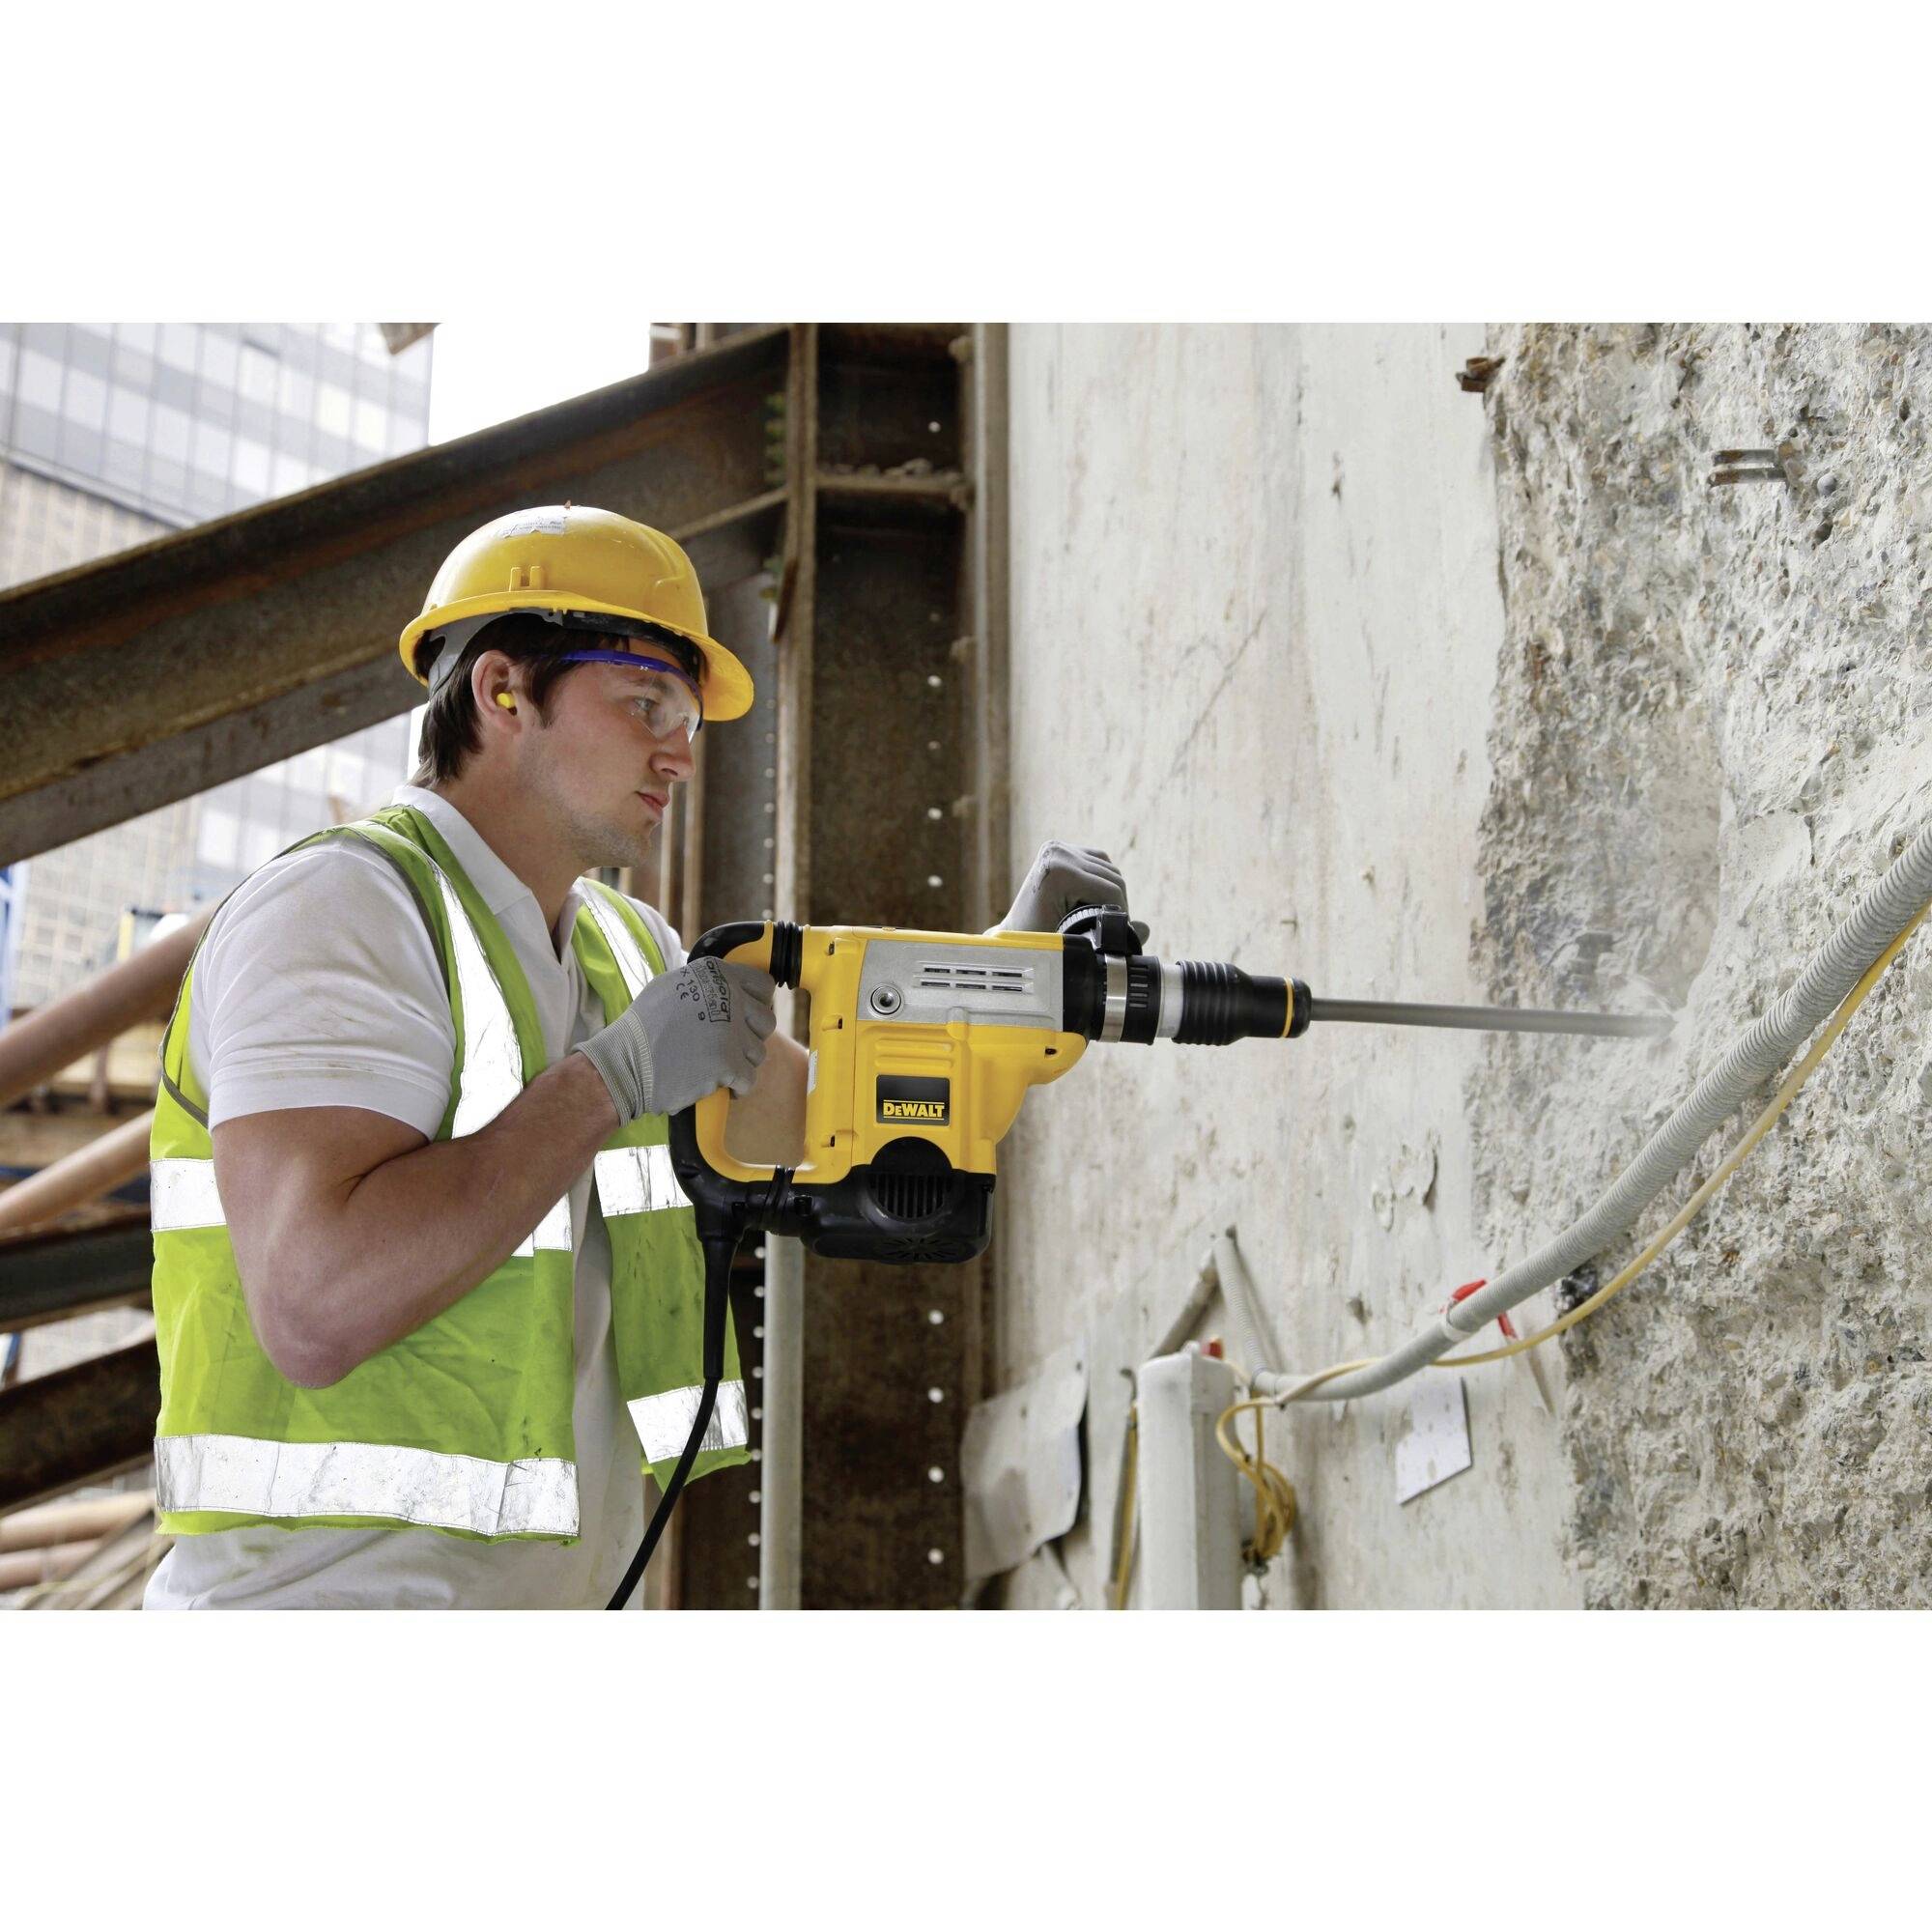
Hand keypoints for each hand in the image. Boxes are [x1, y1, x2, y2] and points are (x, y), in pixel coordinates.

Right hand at [574, 958, 778, 1124]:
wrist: (625, 1063)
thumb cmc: (643, 1028)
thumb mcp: (672, 986)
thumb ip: (706, 985)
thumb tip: (733, 987)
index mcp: (717, 973)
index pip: (763, 986)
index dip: (757, 1004)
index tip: (747, 1019)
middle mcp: (729, 996)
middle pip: (765, 1021)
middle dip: (750, 1037)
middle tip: (727, 1047)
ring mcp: (731, 1030)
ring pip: (758, 1052)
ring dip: (740, 1063)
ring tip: (714, 1066)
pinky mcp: (729, 1063)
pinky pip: (749, 1078)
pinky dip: (737, 1087)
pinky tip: (721, 1086)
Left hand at [991, 840, 1147, 943]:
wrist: (1015, 935)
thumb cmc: (1039, 945)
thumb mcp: (1076, 941)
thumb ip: (1111, 935)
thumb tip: (1144, 930)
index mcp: (1059, 871)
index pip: (1111, 889)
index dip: (1121, 913)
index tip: (1118, 933)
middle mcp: (1057, 853)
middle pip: (1113, 877)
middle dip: (1118, 904)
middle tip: (1113, 927)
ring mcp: (1058, 848)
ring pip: (1109, 868)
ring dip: (1111, 893)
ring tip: (1103, 916)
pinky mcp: (1060, 848)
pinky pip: (1098, 861)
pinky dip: (1102, 880)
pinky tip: (1095, 899)